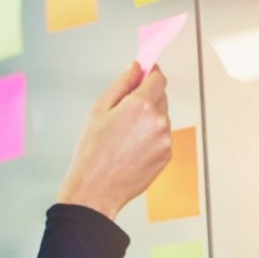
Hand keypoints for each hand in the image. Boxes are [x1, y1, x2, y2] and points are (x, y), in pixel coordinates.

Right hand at [56, 62, 171, 219]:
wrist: (95, 190)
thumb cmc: (91, 153)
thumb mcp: (98, 110)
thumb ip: (122, 84)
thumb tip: (136, 67)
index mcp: (141, 105)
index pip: (158, 77)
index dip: (150, 73)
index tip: (144, 72)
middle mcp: (158, 121)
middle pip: (161, 96)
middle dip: (145, 98)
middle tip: (122, 113)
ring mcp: (165, 140)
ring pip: (161, 118)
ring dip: (148, 120)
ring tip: (123, 137)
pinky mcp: (167, 156)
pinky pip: (161, 137)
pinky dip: (150, 138)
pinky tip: (130, 149)